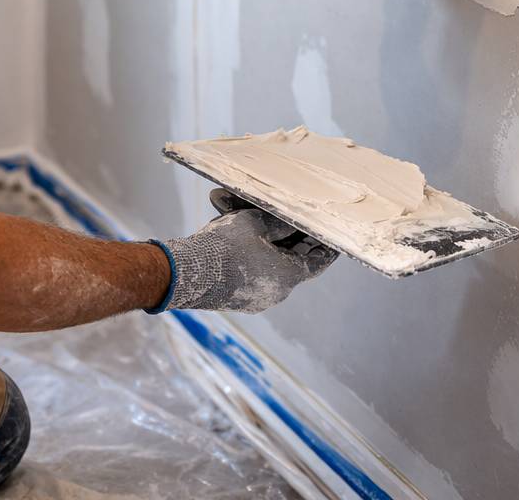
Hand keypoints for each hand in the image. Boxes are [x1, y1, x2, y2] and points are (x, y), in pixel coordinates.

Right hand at [152, 190, 337, 312]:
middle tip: (304, 225)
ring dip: (272, 246)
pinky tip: (246, 237)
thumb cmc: (224, 245)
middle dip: (297, 241)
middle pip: (294, 263)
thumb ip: (280, 222)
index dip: (326, 248)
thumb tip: (294, 220)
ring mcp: (256, 298)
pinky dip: (256, 256)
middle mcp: (276, 292)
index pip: (317, 262)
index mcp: (287, 277)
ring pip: (272, 266)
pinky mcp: (238, 298)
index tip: (334, 238)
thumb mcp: (256, 222)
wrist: (185, 272)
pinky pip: (255, 274)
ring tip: (267, 223)